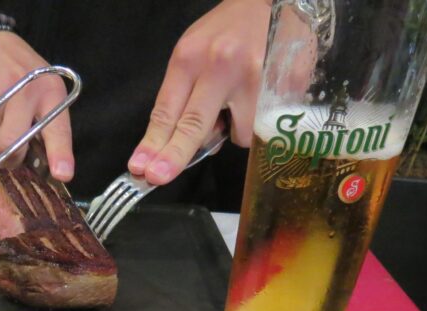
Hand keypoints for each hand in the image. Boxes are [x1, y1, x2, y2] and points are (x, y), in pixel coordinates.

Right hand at [0, 31, 74, 181]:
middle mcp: (13, 91)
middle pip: (8, 148)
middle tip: (13, 147)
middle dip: (11, 157)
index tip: (62, 174)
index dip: (59, 154)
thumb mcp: (48, 91)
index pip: (54, 127)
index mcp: (44, 90)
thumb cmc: (23, 74)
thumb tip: (59, 173)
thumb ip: (53, 128)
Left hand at [129, 0, 270, 184]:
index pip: (168, 110)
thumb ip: (185, 96)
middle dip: (174, 156)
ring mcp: (255, 77)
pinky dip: (259, 121)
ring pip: (237, 134)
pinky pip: (264, 126)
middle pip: (194, 125)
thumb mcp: (194, 53)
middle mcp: (221, 66)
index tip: (141, 168)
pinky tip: (262, 96)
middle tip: (157, 177)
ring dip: (236, 129)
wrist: (272, 1)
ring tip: (242, 99)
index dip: (154, 143)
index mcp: (192, 58)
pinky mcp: (284, 85)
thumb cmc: (227, 32)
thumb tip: (183, 147)